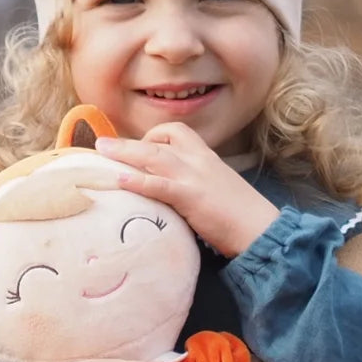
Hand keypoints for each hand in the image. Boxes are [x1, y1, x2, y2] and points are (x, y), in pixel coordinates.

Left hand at [95, 125, 279, 256]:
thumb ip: (196, 184)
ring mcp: (194, 177)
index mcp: (206, 156)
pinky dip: (138, 181)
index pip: (176, 133)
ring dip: (124, 154)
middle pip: (158, 142)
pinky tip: (120, 180)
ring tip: (101, 153)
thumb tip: (173, 191)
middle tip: (102, 145)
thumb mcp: (217, 188)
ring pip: (154, 157)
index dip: (152, 137)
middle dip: (127, 143)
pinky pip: (159, 185)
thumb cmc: (241, 215)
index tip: (137, 149)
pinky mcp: (191, 197)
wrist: (260, 228)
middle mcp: (199, 160)